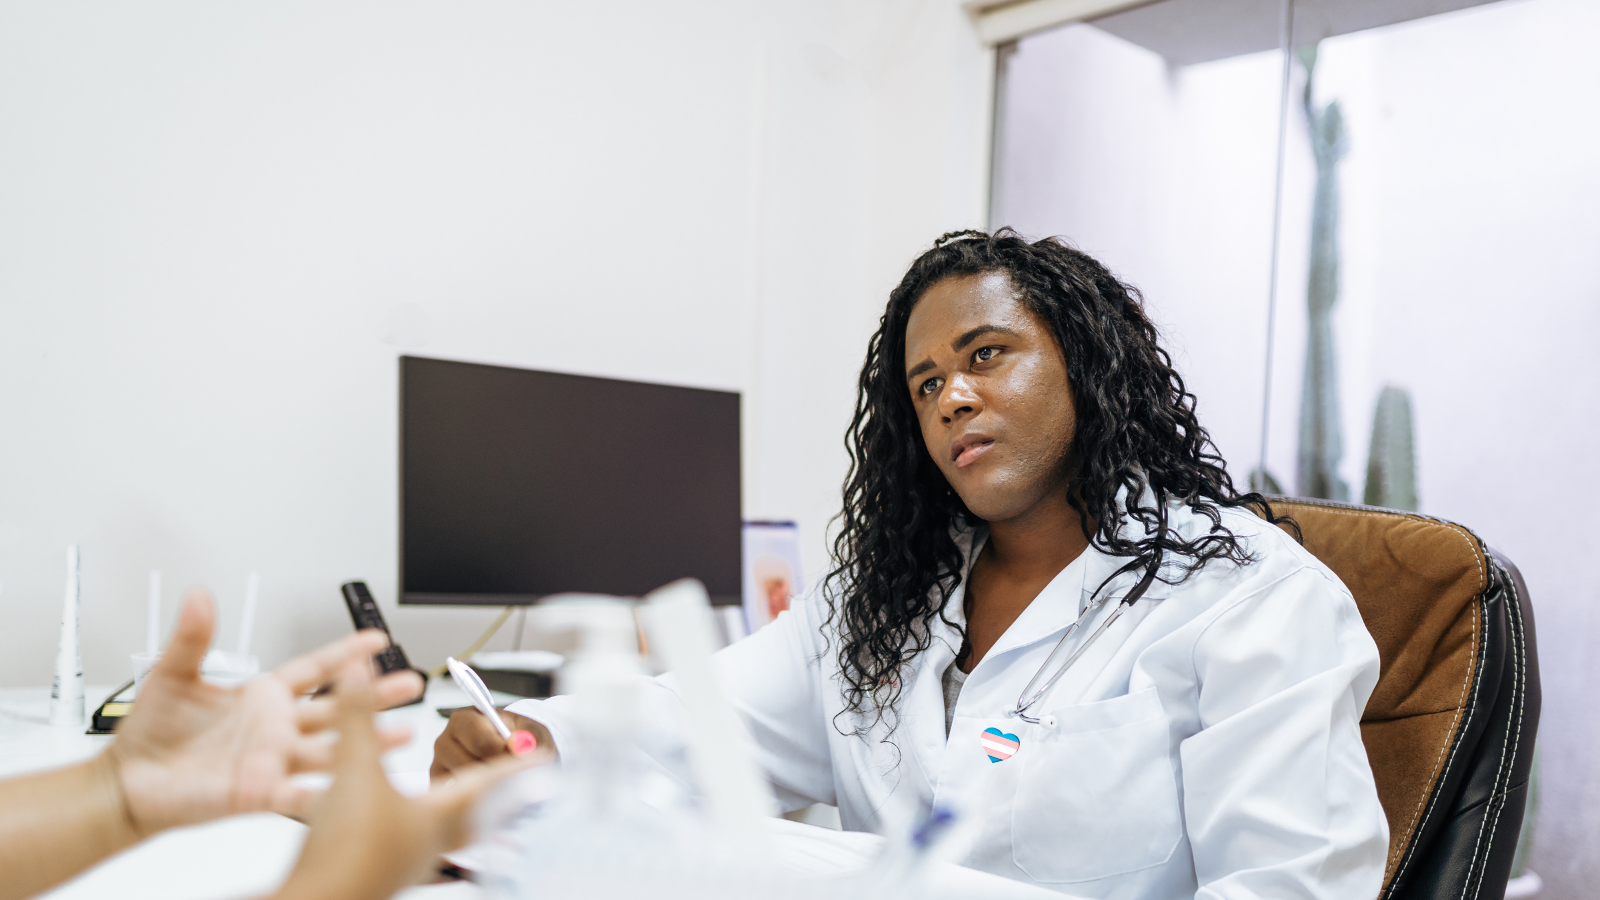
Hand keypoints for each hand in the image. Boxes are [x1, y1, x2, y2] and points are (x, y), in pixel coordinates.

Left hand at [108, 588, 425, 834]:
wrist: (131, 782)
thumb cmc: (153, 731)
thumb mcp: (172, 675)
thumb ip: (193, 638)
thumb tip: (198, 596)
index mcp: (264, 695)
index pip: (315, 668)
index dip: (345, 653)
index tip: (377, 638)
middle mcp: (277, 728)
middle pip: (337, 707)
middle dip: (375, 695)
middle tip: (410, 684)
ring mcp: (274, 761)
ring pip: (331, 750)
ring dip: (365, 744)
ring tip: (398, 737)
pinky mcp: (260, 793)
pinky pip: (299, 794)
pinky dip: (324, 795)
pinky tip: (351, 792)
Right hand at [273, 656, 530, 899]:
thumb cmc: (344, 851)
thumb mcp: (353, 770)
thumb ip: (358, 718)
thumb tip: (359, 673)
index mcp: (434, 817)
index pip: (487, 784)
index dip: (514, 766)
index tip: (541, 757)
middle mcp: (426, 844)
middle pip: (475, 818)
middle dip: (495, 799)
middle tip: (518, 787)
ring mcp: (404, 864)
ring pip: (444, 836)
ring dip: (457, 814)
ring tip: (464, 803)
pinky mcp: (378, 875)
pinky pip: (411, 848)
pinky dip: (417, 831)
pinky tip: (404, 829)